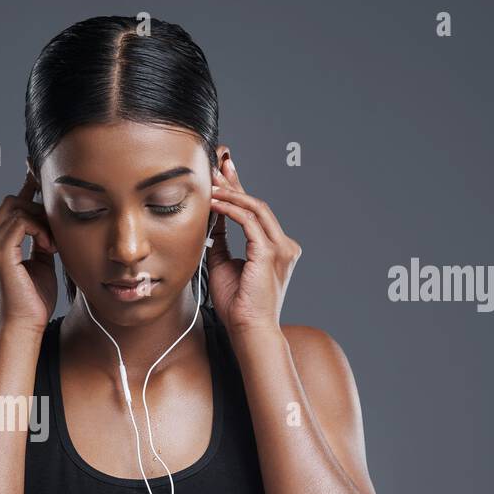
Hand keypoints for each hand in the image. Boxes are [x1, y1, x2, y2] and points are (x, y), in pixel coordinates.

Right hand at [0, 171, 58, 332]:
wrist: (25, 328)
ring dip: (41, 221)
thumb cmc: (33, 303)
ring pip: (15, 208)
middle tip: (55, 233)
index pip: (8, 208)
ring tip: (52, 245)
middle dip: (38, 208)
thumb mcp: (40, 264)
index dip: (26, 190)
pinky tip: (49, 247)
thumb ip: (40, 241)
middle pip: (11, 202)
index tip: (42, 180)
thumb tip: (48, 222)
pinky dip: (38, 230)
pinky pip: (20, 222)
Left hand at [206, 156, 301, 338]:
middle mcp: (283, 245)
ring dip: (231, 193)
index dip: (239, 190)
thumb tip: (210, 221)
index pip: (256, 212)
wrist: (248, 329)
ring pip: (256, 208)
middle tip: (217, 164)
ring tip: (210, 184)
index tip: (224, 172)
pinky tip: (215, 203)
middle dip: (236, 182)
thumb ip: (221, 242)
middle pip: (257, 204)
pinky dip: (231, 210)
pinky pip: (250, 222)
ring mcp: (281, 248)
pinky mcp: (270, 253)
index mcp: (276, 248)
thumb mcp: (224, 265)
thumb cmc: (238, 305)